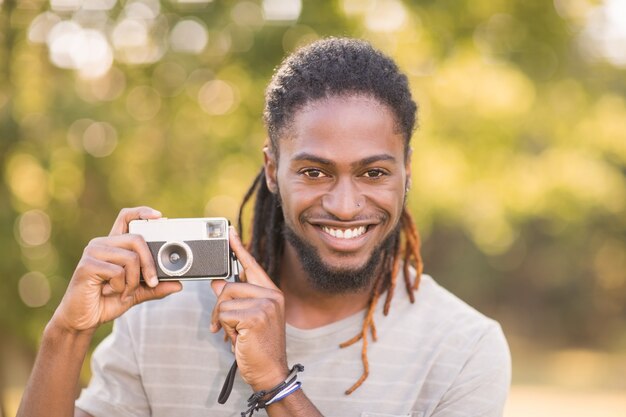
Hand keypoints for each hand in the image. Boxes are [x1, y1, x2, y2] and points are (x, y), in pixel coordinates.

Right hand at [51, 207, 181, 333]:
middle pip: (137, 239)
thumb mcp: (137, 293)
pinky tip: (111, 293)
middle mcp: (102, 244)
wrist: (83, 320)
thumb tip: (178, 285)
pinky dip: (121, 287)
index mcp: (114, 245)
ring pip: (130, 257)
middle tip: (152, 282)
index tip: (160, 217)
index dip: (142, 213)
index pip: (126, 218)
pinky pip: (117, 271)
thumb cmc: (106, 301)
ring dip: (134, 281)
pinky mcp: (87, 265)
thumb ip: (155, 287)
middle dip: (150, 263)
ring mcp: (93, 252)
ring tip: (125, 292)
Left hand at [210, 227, 288, 390]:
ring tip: (235, 335)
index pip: (252, 265)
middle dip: (220, 307)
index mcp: (272, 293)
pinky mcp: (256, 316)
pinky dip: (225, 329)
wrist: (270, 372)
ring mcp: (266, 305)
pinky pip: (225, 314)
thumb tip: (218, 282)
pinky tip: (238, 339)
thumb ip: (235, 299)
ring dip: (223, 321)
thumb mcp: (246, 320)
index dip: (238, 248)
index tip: (228, 232)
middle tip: (223, 326)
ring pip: (225, 300)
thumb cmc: (258, 347)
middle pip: (230, 286)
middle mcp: (272, 295)